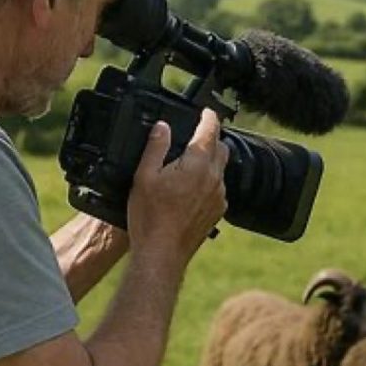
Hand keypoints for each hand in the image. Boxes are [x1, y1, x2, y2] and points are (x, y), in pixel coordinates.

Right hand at [127, 108, 227, 264]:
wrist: (162, 254)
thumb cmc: (151, 218)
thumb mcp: (144, 176)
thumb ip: (155, 147)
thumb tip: (163, 127)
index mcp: (197, 164)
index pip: (211, 130)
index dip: (208, 116)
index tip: (205, 111)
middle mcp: (214, 178)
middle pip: (221, 147)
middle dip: (211, 138)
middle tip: (196, 135)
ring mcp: (219, 197)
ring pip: (221, 169)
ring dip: (210, 161)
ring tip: (190, 164)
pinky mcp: (217, 213)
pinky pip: (218, 189)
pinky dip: (209, 182)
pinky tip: (192, 189)